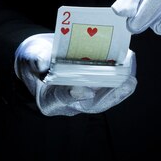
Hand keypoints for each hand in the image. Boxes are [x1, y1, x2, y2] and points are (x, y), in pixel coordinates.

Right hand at [14, 33, 136, 116]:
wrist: (40, 55)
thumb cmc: (33, 56)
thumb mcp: (30, 56)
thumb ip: (35, 60)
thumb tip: (42, 64)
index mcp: (49, 99)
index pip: (61, 99)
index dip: (73, 96)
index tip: (86, 91)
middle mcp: (69, 103)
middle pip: (91, 104)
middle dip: (110, 96)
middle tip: (126, 84)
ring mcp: (82, 97)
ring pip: (104, 98)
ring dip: (119, 88)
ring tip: (131, 77)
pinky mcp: (93, 88)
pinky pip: (108, 88)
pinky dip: (119, 79)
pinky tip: (129, 65)